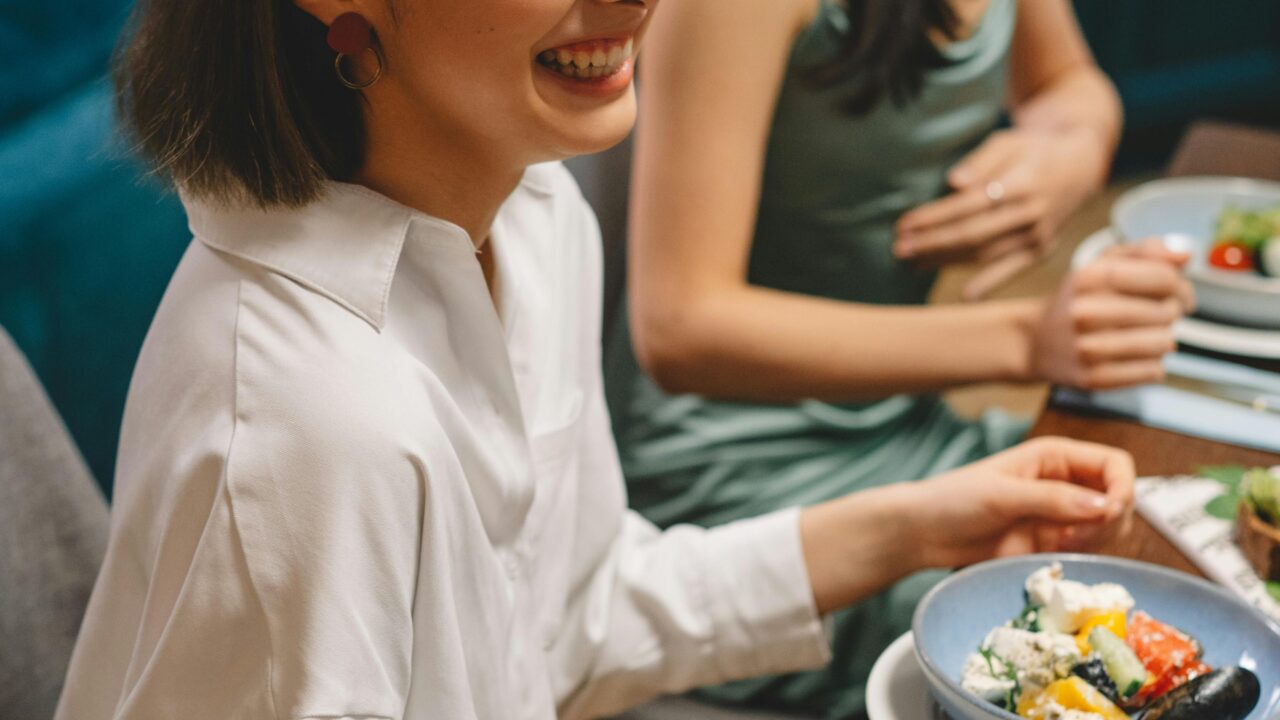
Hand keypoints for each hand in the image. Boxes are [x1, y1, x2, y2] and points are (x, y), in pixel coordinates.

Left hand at [893, 126, 1109, 299]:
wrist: (1082, 163)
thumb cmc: (1034, 148)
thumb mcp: (1009, 141)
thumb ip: (982, 160)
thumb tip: (954, 182)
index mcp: (1021, 184)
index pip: (967, 206)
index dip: (933, 218)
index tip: (904, 225)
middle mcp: (1031, 213)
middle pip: (972, 234)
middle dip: (931, 244)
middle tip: (899, 249)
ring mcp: (1039, 235)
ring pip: (986, 254)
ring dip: (947, 262)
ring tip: (914, 264)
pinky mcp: (1044, 249)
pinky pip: (1013, 270)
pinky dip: (991, 283)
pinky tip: (967, 295)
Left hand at [904, 437, 1134, 570]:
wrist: (924, 533)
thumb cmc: (953, 500)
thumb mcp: (1002, 495)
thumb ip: (1052, 499)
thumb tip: (1104, 506)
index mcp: (1055, 456)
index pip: (1115, 464)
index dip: (1122, 488)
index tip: (1108, 513)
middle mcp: (1064, 482)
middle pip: (1120, 498)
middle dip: (1109, 520)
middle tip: (1074, 536)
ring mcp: (1061, 514)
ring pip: (1110, 527)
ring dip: (1097, 540)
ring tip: (1060, 545)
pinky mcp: (1052, 541)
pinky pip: (1089, 549)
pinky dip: (1082, 555)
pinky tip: (1052, 554)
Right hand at [1030, 239, 1193, 389]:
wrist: (1034, 342)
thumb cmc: (1079, 300)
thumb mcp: (1102, 266)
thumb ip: (1146, 252)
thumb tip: (1186, 254)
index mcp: (1090, 278)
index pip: (1164, 278)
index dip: (1181, 286)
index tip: (1178, 294)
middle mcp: (1085, 312)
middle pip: (1168, 312)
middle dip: (1169, 313)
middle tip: (1152, 316)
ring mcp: (1087, 348)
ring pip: (1164, 343)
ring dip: (1162, 340)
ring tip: (1142, 336)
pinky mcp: (1093, 378)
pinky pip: (1152, 371)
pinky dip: (1152, 364)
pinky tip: (1134, 357)